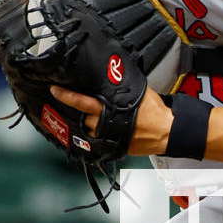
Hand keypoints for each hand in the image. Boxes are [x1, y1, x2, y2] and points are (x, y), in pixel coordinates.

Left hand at [50, 85, 172, 155]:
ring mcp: (109, 136)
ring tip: (102, 118)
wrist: (166, 130)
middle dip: (82, 112)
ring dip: (93, 124)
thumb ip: (121, 87)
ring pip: (91, 130)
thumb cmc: (155, 111)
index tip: (55, 90)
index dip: (66, 96)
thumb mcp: (136, 91)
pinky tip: (109, 129)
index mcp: (110, 107)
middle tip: (84, 106)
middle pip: (83, 118)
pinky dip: (102, 134)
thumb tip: (113, 76)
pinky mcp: (114, 146)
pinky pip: (101, 140)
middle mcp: (106, 123)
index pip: (81, 101)